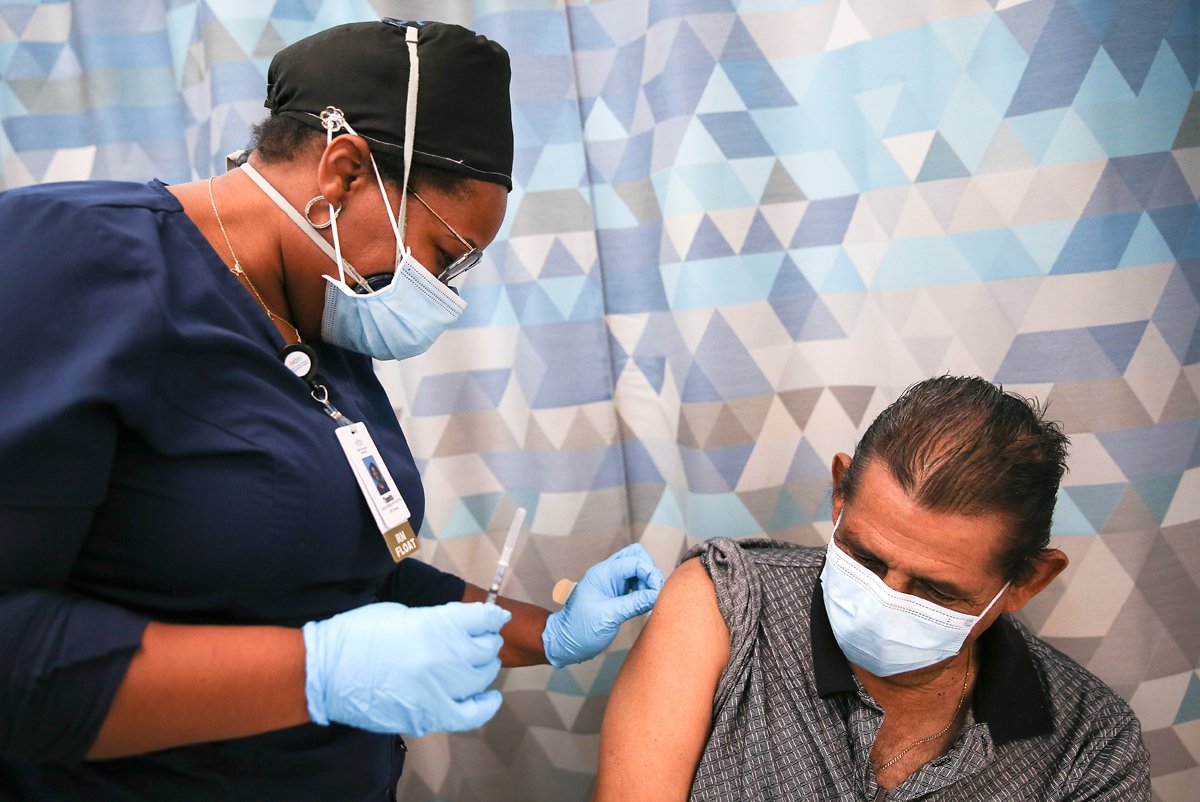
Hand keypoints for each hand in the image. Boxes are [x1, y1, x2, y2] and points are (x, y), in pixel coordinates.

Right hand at [302, 601, 509, 735]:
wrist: (325, 673)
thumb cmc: (356, 636)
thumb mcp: (400, 614)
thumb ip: (434, 621)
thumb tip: (458, 627)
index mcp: (434, 625)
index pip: (483, 619)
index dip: (491, 617)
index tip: (493, 618)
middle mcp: (443, 657)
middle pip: (486, 649)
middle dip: (486, 642)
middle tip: (480, 641)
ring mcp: (439, 689)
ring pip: (482, 678)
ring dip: (483, 669)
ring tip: (476, 665)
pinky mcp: (429, 716)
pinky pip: (472, 714)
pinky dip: (486, 706)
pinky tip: (488, 698)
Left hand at [541, 544, 663, 667]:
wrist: (565, 643)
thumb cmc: (580, 630)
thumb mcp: (609, 617)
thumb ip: (634, 604)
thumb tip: (656, 595)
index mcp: (603, 574)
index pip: (634, 560)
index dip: (650, 573)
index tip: (657, 592)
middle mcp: (607, 574)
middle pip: (636, 556)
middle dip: (649, 571)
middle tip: (652, 593)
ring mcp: (611, 583)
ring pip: (636, 568)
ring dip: (646, 582)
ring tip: (647, 601)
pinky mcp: (615, 593)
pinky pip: (634, 583)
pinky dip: (643, 590)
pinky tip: (643, 605)